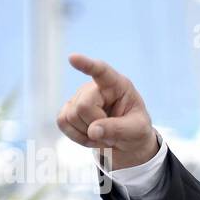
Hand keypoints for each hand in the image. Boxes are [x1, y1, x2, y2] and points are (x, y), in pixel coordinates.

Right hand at [57, 53, 157, 168]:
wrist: (128, 141)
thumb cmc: (136, 130)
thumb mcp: (136, 130)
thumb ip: (117, 129)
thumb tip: (92, 131)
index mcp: (118, 85)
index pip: (101, 71)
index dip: (86, 65)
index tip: (72, 58)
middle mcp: (95, 87)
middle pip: (83, 106)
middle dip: (95, 125)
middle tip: (111, 132)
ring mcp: (80, 96)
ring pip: (71, 116)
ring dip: (87, 133)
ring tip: (103, 134)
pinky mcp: (69, 109)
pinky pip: (62, 122)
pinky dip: (76, 136)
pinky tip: (90, 136)